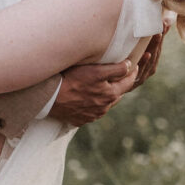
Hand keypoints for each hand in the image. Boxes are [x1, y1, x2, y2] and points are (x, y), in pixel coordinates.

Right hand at [47, 29, 166, 126]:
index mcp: (111, 95)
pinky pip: (91, 111)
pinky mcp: (81, 119)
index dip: (132, 72)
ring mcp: (92, 115)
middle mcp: (104, 108)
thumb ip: (116, 69)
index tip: (134, 65)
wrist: (50, 98)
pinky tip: (87, 98)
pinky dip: (93, 104)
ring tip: (102, 86)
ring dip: (106, 96)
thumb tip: (129, 66)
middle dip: (120, 84)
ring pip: (104, 104)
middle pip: (117, 94)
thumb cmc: (72, 80)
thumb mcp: (96, 71)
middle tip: (119, 75)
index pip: (128, 83)